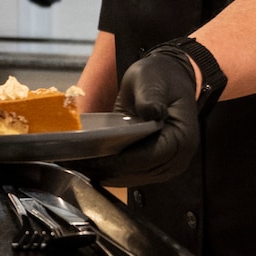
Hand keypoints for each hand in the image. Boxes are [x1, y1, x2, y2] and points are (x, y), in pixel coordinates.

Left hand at [72, 47, 200, 187]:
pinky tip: (88, 164)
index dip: (118, 160)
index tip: (91, 157)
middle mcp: (177, 159)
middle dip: (105, 169)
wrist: (167, 79)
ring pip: (130, 179)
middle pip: (137, 173)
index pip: (148, 157)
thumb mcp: (151, 78)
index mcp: (181, 138)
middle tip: (74, 162)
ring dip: (103, 173)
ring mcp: (166, 166)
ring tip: (76, 164)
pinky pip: (129, 175)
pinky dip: (108, 171)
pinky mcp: (153, 167)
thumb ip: (151, 97)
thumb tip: (151, 113)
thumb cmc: (158, 77)